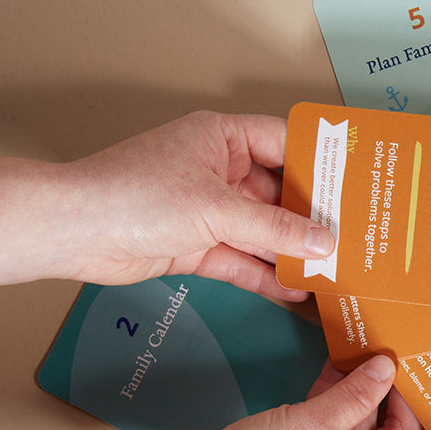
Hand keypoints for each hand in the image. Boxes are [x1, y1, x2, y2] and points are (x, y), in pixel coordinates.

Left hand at [0, 111, 333, 300]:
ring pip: (262, 232)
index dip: (321, 163)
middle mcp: (216, 170)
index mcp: (221, 138)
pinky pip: (241, 260)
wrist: (73, 231)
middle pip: (278, 194)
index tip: (356, 185)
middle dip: (312, 219)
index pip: (284, 143)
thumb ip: (274, 229)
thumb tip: (323, 242)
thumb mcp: (217, 208)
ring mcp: (206, 210)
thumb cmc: (134, 195)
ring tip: (335, 271)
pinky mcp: (195, 245)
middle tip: (354, 237)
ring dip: (292, 253)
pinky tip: (297, 291)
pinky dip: (266, 275)